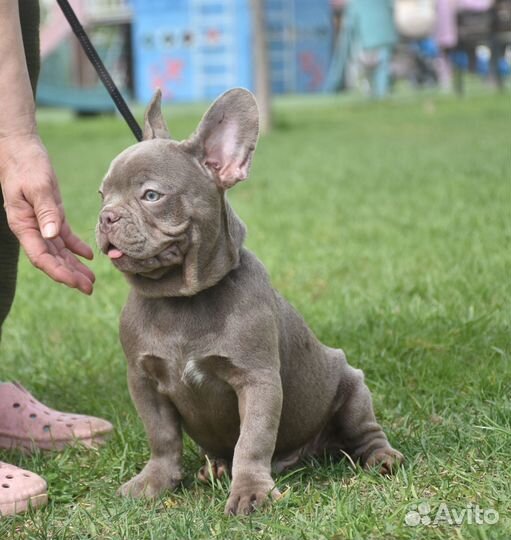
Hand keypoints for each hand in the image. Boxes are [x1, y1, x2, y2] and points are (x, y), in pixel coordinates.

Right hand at [0, 135, 94, 293]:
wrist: (21, 148)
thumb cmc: (26, 165)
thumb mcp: (38, 187)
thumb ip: (45, 211)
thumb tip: (52, 236)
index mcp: (24, 225)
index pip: (41, 257)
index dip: (59, 272)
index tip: (75, 283)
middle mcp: (32, 229)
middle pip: (52, 259)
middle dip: (70, 276)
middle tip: (89, 288)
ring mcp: (42, 223)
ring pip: (59, 251)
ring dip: (75, 266)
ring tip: (91, 280)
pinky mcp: (51, 214)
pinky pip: (64, 237)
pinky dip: (76, 247)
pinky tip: (88, 256)